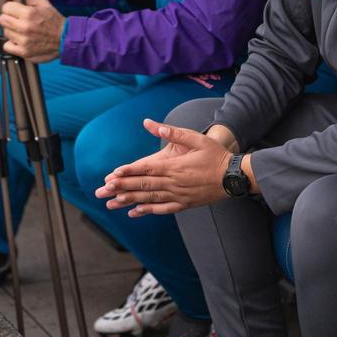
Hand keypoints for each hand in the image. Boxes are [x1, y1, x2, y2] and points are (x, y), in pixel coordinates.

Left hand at [0, 0, 63, 62]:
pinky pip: (7, 46)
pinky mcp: (24, 52)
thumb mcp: (43, 4)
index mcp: (29, 13)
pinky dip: (11, 44)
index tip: (13, 10)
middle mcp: (24, 27)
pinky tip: (19, 40)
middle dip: (9, 18)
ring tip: (21, 31)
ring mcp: (23, 41)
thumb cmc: (55, 21)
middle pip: (2, 20)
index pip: (6, 7)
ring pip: (5, 32)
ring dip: (11, 31)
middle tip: (16, 20)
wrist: (66, 39)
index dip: (9, 7)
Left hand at [95, 120, 237, 215]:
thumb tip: (153, 123)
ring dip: (129, 201)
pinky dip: (147, 211)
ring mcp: (178, 196)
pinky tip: (134, 213)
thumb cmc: (216, 156)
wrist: (233, 177)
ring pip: (149, 200)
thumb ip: (174, 132)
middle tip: (103, 191)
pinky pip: (162, 209)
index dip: (128, 172)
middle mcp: (173, 183)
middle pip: (143, 186)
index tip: (112, 174)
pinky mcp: (184, 204)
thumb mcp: (197, 138)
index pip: (146, 169)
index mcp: (174, 166)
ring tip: (111, 203)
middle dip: (121, 188)